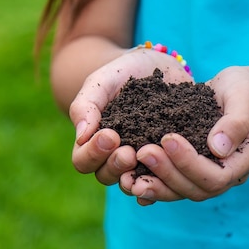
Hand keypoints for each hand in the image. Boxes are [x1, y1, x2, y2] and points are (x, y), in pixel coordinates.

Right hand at [69, 47, 191, 186]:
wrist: (158, 65)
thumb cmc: (123, 73)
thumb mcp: (102, 81)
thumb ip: (86, 105)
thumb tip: (81, 137)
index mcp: (94, 141)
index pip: (83, 161)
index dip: (93, 153)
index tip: (110, 135)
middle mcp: (116, 155)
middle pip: (106, 176)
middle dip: (115, 166)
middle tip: (128, 151)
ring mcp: (142, 160)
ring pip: (134, 182)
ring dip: (137, 177)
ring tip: (146, 157)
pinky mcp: (168, 159)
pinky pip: (163, 180)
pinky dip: (163, 182)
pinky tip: (168, 176)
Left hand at [119, 66, 248, 204]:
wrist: (237, 90)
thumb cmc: (244, 89)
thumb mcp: (244, 97)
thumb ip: (236, 122)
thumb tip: (218, 148)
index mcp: (244, 161)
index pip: (217, 177)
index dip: (190, 163)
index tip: (167, 138)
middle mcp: (227, 175)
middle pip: (196, 190)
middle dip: (167, 173)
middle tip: (143, 151)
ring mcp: (207, 175)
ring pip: (181, 192)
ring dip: (155, 185)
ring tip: (128, 174)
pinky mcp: (190, 169)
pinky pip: (171, 184)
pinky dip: (151, 184)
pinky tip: (130, 179)